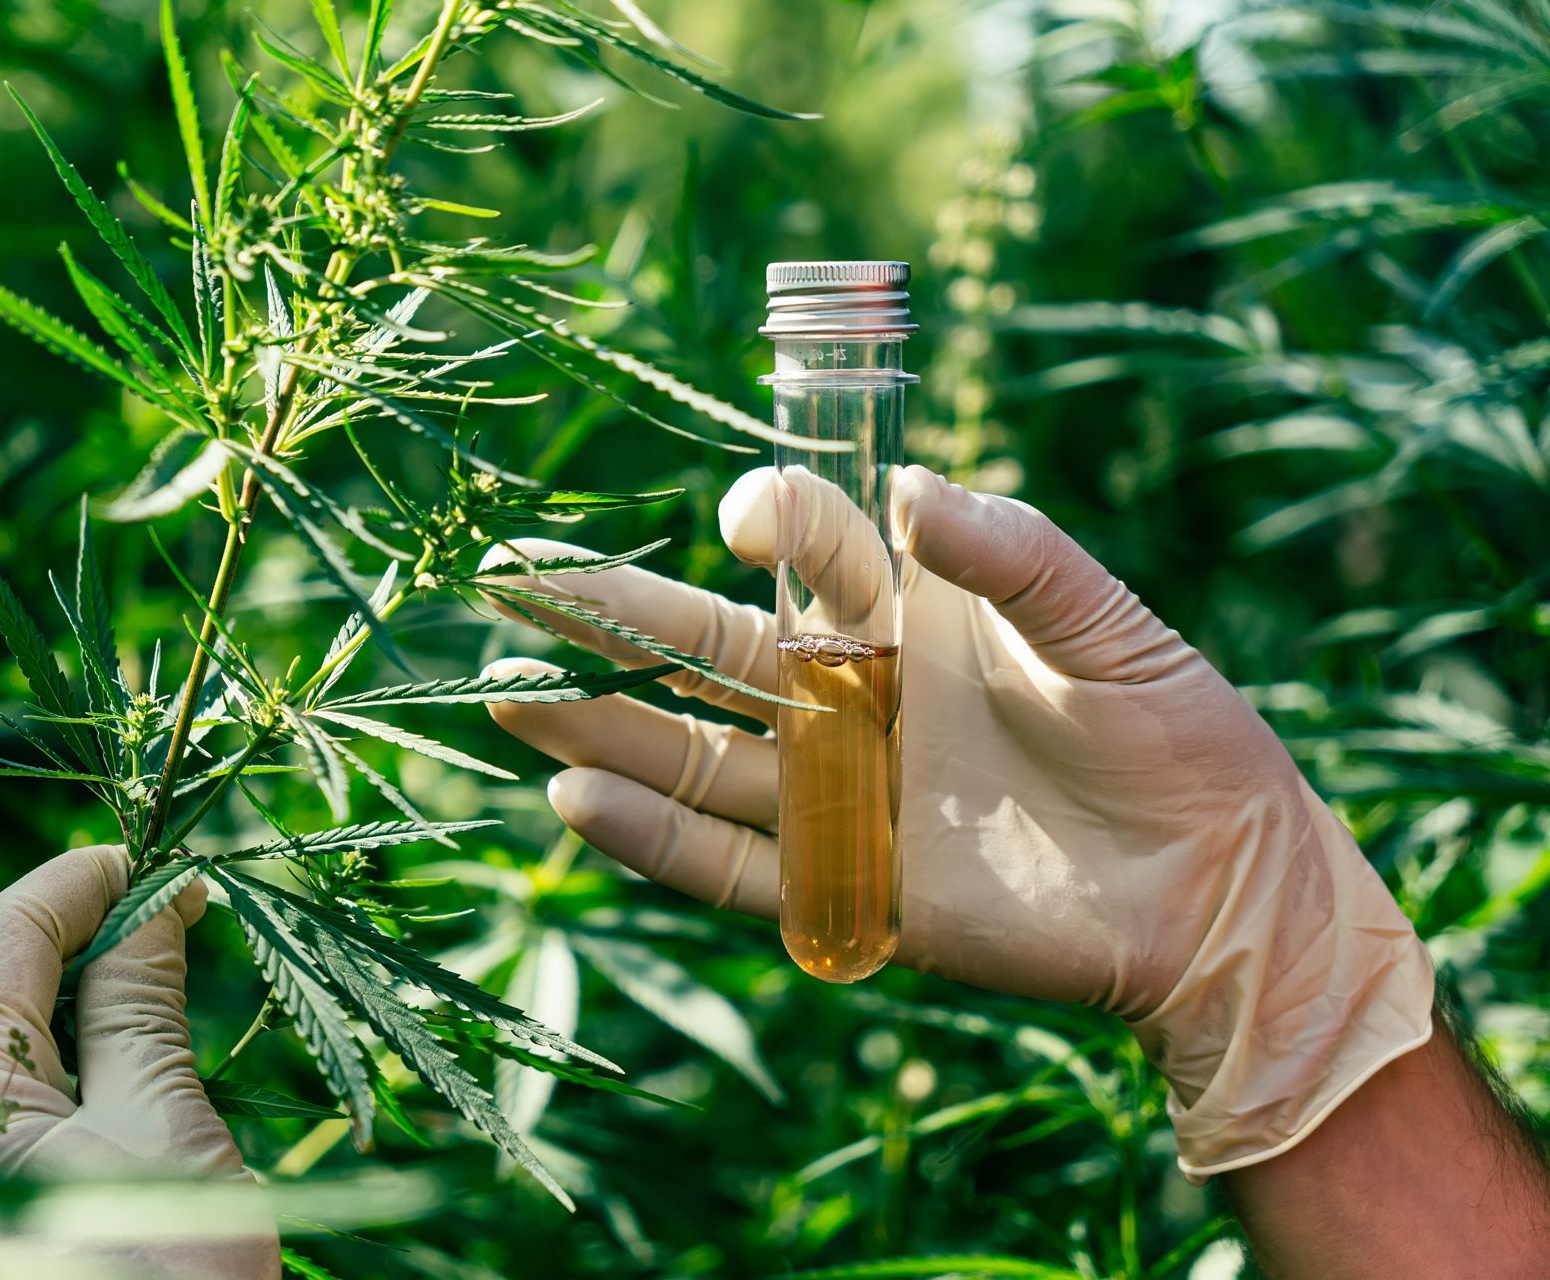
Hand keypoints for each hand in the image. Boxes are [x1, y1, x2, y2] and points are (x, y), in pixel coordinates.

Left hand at [0, 844, 277, 1277]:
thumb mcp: (162, 1129)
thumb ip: (141, 1006)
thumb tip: (155, 898)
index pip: (0, 939)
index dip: (80, 880)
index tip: (162, 855)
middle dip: (62, 927)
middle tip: (161, 904)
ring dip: (62, 990)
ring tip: (149, 964)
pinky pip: (0, 1102)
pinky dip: (60, 1054)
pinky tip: (119, 1050)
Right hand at [480, 464, 1434, 1178]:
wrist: (1227, 887)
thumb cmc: (1181, 736)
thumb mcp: (1109, 625)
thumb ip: (1015, 556)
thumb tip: (909, 491)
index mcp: (913, 621)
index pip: (809, 558)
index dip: (773, 524)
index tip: (752, 513)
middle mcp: (858, 703)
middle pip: (710, 651)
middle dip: (610, 617)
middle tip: (510, 578)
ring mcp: (847, 799)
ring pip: (696, 756)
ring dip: (600, 728)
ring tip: (504, 695)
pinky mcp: (853, 889)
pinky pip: (734, 864)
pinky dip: (655, 838)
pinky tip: (577, 799)